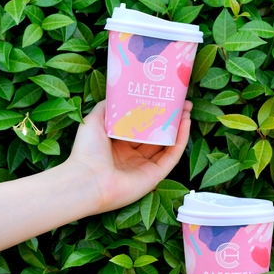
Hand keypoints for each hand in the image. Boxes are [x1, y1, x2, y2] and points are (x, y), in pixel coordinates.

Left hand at [65, 100, 191, 213]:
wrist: (87, 180)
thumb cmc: (86, 152)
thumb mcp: (93, 121)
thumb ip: (107, 107)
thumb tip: (119, 93)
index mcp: (119, 144)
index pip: (140, 126)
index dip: (153, 113)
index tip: (162, 98)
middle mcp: (133, 155)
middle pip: (157, 134)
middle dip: (169, 118)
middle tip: (180, 102)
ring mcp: (145, 166)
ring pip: (167, 144)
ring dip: (179, 127)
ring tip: (187, 109)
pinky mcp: (155, 176)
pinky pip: (172, 156)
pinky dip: (181, 140)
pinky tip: (186, 124)